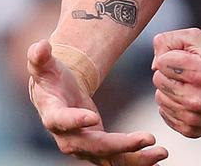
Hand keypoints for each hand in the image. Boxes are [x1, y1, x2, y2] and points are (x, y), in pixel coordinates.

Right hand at [27, 40, 166, 164]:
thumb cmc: (51, 77)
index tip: (92, 117)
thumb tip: (40, 46)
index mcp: (54, 115)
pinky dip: (138, 161)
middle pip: (94, 146)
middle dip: (120, 145)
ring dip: (135, 158)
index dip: (75, 120)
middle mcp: (68, 138)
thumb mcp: (43, 65)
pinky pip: (119, 160)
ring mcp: (84, 147)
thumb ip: (39, 57)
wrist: (55, 96)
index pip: (62, 121)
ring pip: (110, 158)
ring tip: (161, 152)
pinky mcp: (99, 150)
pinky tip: (159, 158)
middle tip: (147, 138)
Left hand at [151, 28, 200, 137]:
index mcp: (200, 72)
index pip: (161, 62)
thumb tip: (154, 64)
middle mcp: (196, 98)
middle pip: (158, 80)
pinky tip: (190, 99)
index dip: (171, 57)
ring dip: (171, 89)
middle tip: (189, 73)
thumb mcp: (200, 39)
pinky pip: (165, 114)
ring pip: (160, 98)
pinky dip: (174, 105)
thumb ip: (170, 40)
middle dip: (170, 73)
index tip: (186, 59)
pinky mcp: (191, 130)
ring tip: (190, 85)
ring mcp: (193, 117)